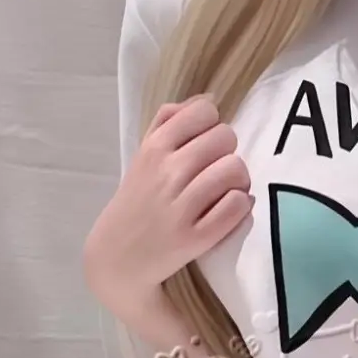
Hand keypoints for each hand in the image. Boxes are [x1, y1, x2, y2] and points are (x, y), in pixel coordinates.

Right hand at [82, 95, 250, 325]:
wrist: (118, 258)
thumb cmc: (136, 201)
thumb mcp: (143, 155)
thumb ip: (169, 121)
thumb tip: (207, 99)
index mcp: (154, 148)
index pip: (205, 112)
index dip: (211, 126)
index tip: (204, 144)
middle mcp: (167, 173)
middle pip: (226, 138)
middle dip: (226, 152)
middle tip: (216, 170)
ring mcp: (181, 207)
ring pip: (236, 169)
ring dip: (238, 180)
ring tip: (225, 190)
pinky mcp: (195, 238)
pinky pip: (238, 206)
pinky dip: (240, 206)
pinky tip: (228, 210)